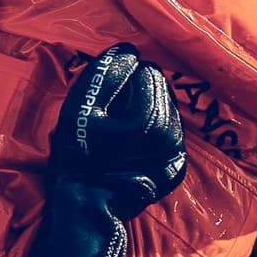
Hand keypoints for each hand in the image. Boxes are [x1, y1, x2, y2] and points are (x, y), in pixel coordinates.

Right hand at [55, 47, 185, 217]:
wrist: (88, 205)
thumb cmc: (79, 154)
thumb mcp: (80, 108)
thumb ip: (104, 74)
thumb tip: (127, 51)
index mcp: (148, 118)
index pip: (146, 71)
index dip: (123, 76)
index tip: (106, 96)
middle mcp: (169, 134)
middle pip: (161, 87)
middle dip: (139, 89)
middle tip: (114, 109)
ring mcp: (176, 152)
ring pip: (168, 107)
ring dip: (148, 107)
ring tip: (123, 124)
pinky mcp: (177, 166)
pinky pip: (172, 132)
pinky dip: (155, 129)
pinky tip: (135, 140)